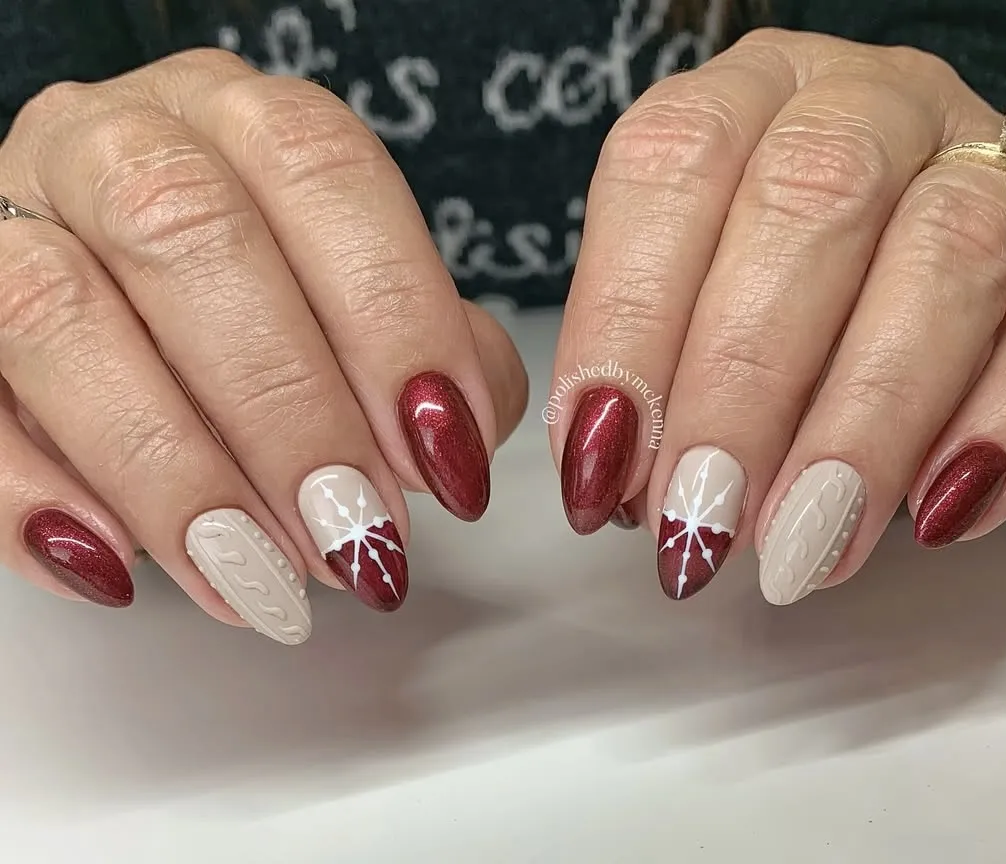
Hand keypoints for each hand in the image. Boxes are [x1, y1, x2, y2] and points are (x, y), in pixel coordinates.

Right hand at [0, 49, 525, 640]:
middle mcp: (118, 142)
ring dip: (171, 467)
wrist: (129, 311)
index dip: (393, 317)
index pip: (321, 170)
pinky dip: (32, 496)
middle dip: (286, 406)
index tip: (443, 455)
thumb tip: (449, 442)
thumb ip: (438, 358)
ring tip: (255, 574)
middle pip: (188, 232)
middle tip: (350, 529)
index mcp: (245, 124)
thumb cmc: (273, 316)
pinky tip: (118, 566)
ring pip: (57, 312)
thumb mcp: (370, 317)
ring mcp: (10, 218)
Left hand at [551, 29, 1005, 603]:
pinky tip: (933, 515)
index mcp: (740, 97)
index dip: (628, 323)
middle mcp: (864, 104)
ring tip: (802, 545)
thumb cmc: (753, 268)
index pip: (673, 169)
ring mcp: (981, 162)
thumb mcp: (674, 282)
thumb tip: (610, 471)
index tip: (602, 464)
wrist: (892, 229)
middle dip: (745, 386)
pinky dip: (1004, 426)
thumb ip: (641, 353)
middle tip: (702, 517)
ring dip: (865, 425)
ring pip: (947, 259)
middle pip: (812, 203)